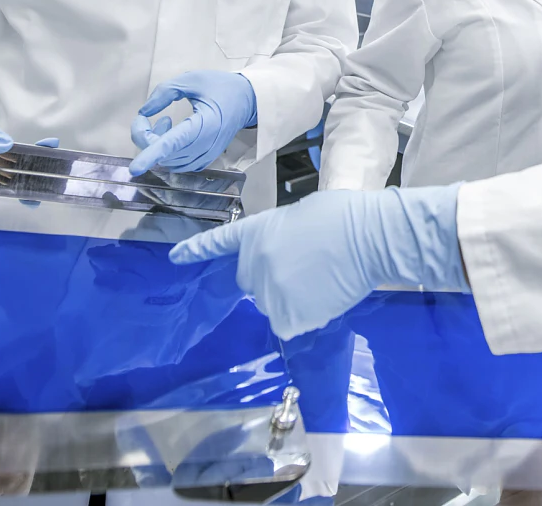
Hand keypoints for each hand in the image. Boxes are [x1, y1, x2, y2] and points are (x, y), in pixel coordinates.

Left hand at [130, 71, 257, 174]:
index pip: (172, 144)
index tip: (134, 169)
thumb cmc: (221, 87)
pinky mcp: (204, 160)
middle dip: (146, 136)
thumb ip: (165, 92)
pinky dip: (166, 152)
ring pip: (168, 161)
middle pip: (164, 154)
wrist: (247, 100)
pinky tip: (172, 133)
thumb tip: (144, 112)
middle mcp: (205, 146)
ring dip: (156, 144)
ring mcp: (206, 156)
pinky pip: (177, 164)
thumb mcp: (192, 80)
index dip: (150, 155)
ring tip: (165, 122)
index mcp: (204, 124)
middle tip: (147, 117)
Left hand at [168, 185, 465, 338]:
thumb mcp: (301, 217)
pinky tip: (325, 299)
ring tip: (324, 282)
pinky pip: (290, 324)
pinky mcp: (286, 315)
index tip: (174, 258)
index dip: (196, 250)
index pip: (220, 242)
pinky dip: (306, 317)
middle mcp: (252, 264)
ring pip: (274, 306)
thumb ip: (283, 239)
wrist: (367, 236)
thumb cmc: (344, 217)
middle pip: (252, 284)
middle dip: (273, 280)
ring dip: (293, 300)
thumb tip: (290, 259)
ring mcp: (267, 291)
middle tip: (308, 270)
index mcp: (256, 232)